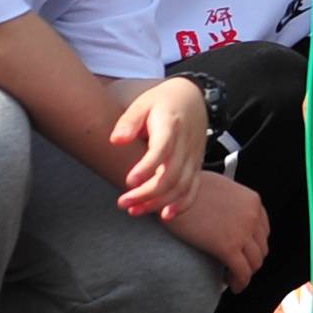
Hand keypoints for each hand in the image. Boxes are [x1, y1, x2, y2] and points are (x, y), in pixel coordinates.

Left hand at [109, 77, 207, 215]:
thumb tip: (116, 141)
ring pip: (181, 187)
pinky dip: (182, 205)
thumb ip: (129, 121)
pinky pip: (194, 189)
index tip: (129, 182)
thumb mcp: (143, 103)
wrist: (193, 98)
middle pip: (170, 176)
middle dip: (146, 194)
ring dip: (158, 203)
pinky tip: (164, 215)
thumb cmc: (162, 102)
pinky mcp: (197, 166)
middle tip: (123, 202)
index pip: (161, 150)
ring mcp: (194, 157)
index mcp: (170, 126)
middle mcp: (185, 145)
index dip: (146, 168)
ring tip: (134, 210)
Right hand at [167, 172, 268, 284]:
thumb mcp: (218, 187)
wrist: (170, 192)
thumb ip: (231, 201)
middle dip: (250, 260)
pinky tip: (232, 285)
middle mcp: (252, 216)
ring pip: (255, 263)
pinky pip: (242, 272)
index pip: (263, 230)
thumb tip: (227, 217)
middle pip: (261, 248)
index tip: (243, 252)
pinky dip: (240, 283)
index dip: (254, 245)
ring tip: (232, 277)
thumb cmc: (186, 189)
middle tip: (237, 267)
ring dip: (245, 273)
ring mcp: (242, 232)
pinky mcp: (228, 247)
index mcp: (252, 200)